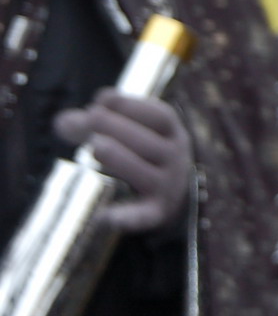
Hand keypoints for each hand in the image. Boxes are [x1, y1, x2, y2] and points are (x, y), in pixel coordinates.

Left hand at [53, 89, 192, 232]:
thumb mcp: (127, 134)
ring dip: (121, 158)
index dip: (133, 106)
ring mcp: (167, 187)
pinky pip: (143, 216)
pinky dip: (125, 217)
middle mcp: (176, 159)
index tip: (103, 98)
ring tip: (95, 145)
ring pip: (145, 174)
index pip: (161, 117)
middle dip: (119, 127)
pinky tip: (103, 217)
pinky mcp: (154, 213)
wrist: (172, 195)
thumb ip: (93, 125)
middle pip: (150, 143)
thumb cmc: (141, 155)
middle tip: (91, 117)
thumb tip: (63, 120)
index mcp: (173, 135)